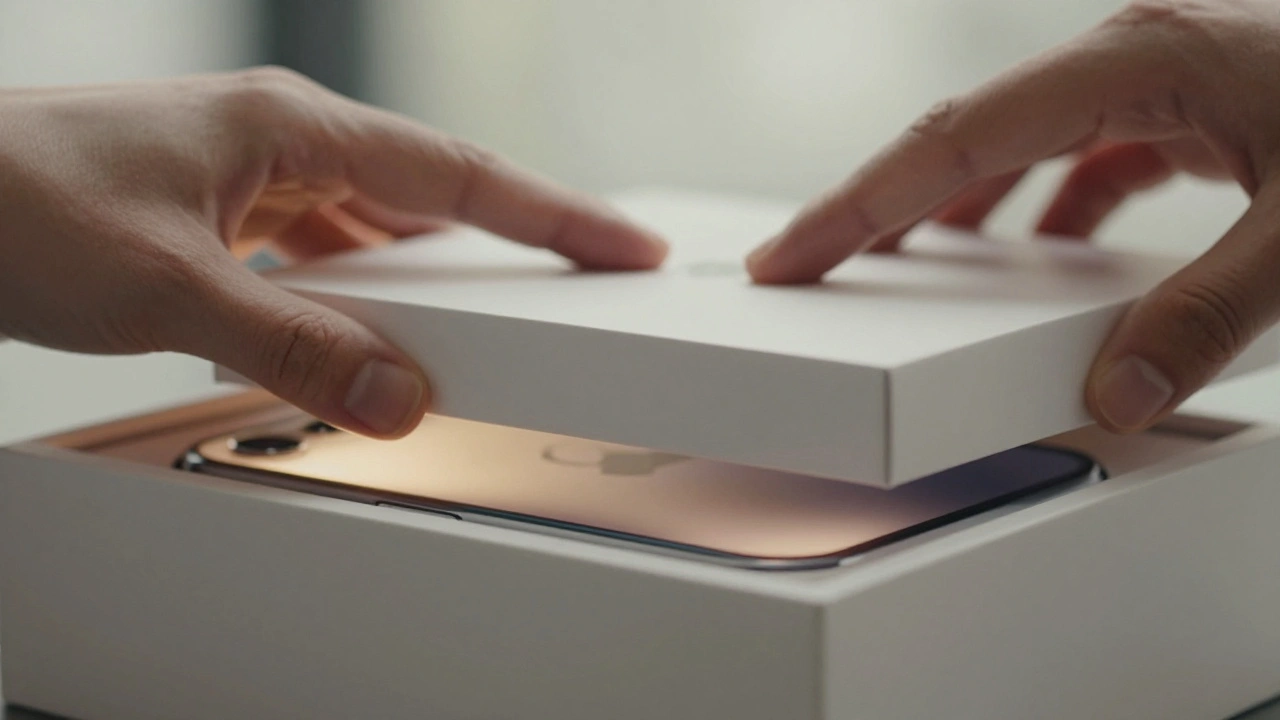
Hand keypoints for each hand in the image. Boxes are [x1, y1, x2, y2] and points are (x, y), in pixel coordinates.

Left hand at [0, 68, 666, 437]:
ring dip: (430, 273)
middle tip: (580, 287)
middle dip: (512, 241)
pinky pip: (324, 242)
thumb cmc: (12, 202)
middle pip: (433, 191)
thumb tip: (398, 397)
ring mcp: (252, 169)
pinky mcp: (223, 204)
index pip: (461, 173)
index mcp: (291, 127)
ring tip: (485, 319)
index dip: (557, 215)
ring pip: (377, 221)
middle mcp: (282, 137)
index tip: (625, 243)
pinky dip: (361, 285)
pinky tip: (366, 320)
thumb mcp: (166, 291)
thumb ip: (294, 349)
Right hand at [748, 0, 1279, 432]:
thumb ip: (1209, 314)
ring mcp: (1160, 70)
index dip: (859, 203)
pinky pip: (1082, 153)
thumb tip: (1114, 396)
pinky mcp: (1191, 100)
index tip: (791, 255)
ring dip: (956, 206)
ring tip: (903, 269)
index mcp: (1133, 58)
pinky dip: (1042, 206)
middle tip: (811, 266)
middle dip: (883, 205)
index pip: (954, 138)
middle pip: (965, 133)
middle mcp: (1130, 51)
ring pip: (1018, 142)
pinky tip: (1042, 254)